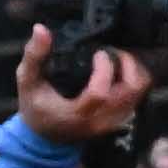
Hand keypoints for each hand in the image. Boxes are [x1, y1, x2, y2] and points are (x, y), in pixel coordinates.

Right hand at [21, 42, 154, 149]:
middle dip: (127, 64)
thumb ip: (34, 56)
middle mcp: (99, 120)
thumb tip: (41, 29)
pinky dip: (133, 81)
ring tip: (116, 59)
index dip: (104, 69)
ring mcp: (113, 122)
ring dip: (133, 71)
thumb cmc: (36, 107)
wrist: (46, 137)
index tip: (99, 53)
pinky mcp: (121, 120)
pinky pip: (138, 97)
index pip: (100, 93)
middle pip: (130, 90)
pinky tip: (118, 72)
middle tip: (113, 51)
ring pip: (139, 92)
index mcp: (76, 113)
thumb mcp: (27, 81)